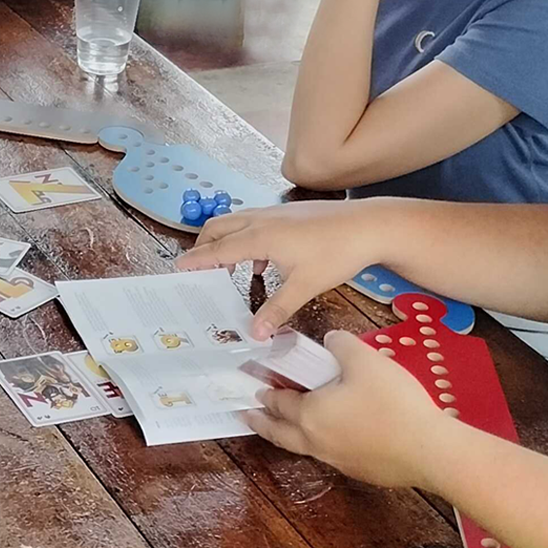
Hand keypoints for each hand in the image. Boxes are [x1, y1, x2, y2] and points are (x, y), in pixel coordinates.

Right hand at [176, 198, 386, 339]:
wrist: (369, 225)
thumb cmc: (337, 252)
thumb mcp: (304, 286)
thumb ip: (276, 310)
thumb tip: (255, 334)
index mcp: (259, 237)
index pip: (216, 249)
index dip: (195, 261)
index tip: (177, 269)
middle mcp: (260, 220)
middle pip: (217, 229)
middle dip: (203, 248)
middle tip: (198, 271)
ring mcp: (273, 213)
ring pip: (234, 223)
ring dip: (224, 242)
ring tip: (225, 269)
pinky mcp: (286, 213)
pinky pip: (252, 223)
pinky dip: (244, 240)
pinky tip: (260, 262)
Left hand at [245, 329, 453, 487]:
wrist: (430, 451)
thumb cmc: (394, 403)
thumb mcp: (366, 360)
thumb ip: (342, 345)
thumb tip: (331, 340)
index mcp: (310, 414)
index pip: (279, 402)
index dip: (266, 392)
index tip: (255, 387)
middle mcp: (316, 441)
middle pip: (279, 433)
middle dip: (261, 422)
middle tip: (248, 415)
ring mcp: (338, 460)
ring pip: (301, 447)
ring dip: (286, 435)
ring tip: (284, 428)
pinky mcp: (360, 470)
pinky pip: (328, 455)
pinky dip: (317, 444)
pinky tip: (330, 437)